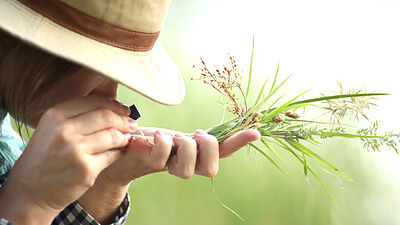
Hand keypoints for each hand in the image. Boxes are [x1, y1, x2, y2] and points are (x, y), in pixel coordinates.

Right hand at [0, 95, 134, 223]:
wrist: (30, 191)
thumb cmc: (45, 157)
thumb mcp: (51, 129)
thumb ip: (76, 116)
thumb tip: (112, 107)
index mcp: (55, 116)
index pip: (94, 102)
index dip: (114, 105)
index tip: (123, 110)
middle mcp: (64, 131)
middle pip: (107, 116)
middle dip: (123, 120)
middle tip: (131, 124)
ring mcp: (76, 150)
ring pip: (113, 136)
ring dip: (124, 136)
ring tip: (126, 138)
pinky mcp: (86, 169)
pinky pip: (113, 155)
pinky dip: (120, 151)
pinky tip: (119, 151)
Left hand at [98, 127, 260, 183]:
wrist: (122, 150)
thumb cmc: (154, 139)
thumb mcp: (180, 133)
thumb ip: (200, 134)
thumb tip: (225, 118)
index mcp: (197, 154)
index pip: (224, 152)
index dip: (239, 143)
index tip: (255, 132)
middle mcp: (187, 165)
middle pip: (211, 168)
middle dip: (205, 147)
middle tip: (192, 133)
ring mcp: (168, 167)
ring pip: (187, 169)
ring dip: (182, 147)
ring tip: (171, 136)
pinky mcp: (149, 164)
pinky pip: (162, 158)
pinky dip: (161, 141)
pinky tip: (154, 135)